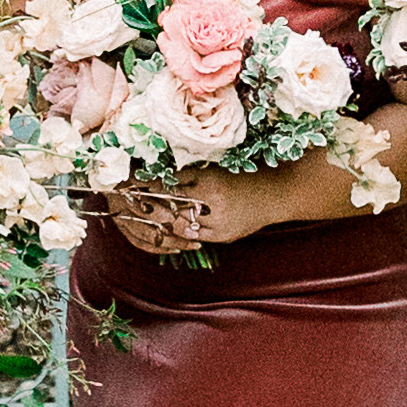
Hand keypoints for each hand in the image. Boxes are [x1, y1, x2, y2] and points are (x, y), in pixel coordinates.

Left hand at [109, 172, 264, 254]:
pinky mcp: (222, 236)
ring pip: (182, 224)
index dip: (152, 183)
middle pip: (173, 206)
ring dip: (163, 219)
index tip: (134, 180)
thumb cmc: (243, 176)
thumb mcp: (216, 169)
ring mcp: (218, 223)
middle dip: (153, 202)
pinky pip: (194, 236)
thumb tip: (159, 176)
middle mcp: (213, 203)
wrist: (273, 195)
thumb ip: (190, 175)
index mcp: (210, 181)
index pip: (172, 183)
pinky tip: (169, 227)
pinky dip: (180, 232)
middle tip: (133, 198)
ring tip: (146, 213)